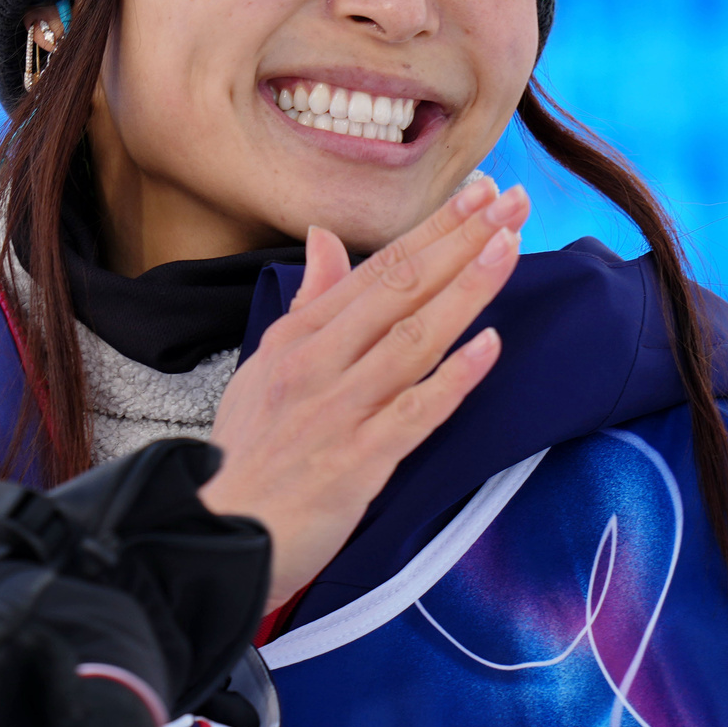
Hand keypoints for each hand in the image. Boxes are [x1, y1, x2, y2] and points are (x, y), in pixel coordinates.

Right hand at [200, 176, 528, 606]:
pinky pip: (413, 411)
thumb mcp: (264, 365)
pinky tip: (491, 345)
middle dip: (461, 240)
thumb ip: (308, 302)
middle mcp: (318, 363)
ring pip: (412, 338)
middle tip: (512, 201)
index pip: (377, 269)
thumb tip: (325, 238)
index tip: (479, 191)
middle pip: (400, 289)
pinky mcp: (356, 461)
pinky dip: (454, 378)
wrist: (215, 535)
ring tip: (509, 248)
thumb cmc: (247, 454)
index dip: (433, 227)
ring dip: (465, 290)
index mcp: (299, 337)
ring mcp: (338, 410)